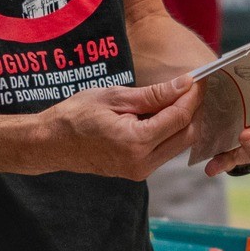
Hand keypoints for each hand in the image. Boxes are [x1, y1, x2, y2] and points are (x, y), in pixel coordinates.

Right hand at [34, 76, 198, 178]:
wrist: (50, 143)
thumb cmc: (76, 115)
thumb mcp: (114, 97)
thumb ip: (153, 95)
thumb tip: (184, 85)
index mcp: (135, 142)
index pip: (179, 118)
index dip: (192, 96)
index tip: (198, 78)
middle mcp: (141, 162)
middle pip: (186, 135)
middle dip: (194, 109)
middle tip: (193, 86)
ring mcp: (139, 171)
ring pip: (178, 144)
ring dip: (183, 121)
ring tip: (177, 96)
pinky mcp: (137, 172)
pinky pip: (164, 150)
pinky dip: (170, 131)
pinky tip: (163, 113)